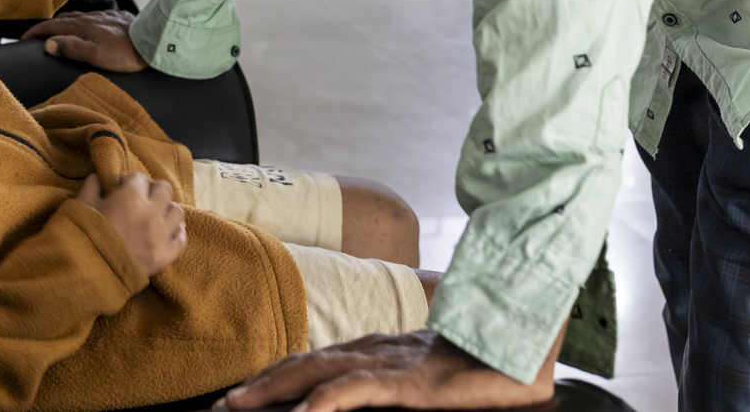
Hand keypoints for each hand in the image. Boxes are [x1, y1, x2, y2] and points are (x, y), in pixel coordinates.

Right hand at [21, 10, 147, 71]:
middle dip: (48, 26)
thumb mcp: (95, 55)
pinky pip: (92, 17)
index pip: (52, 26)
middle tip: (38, 35)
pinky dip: (81, 22)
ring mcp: (104, 15)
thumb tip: (49, 43)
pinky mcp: (116, 17)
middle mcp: (90, 17)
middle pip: (63, 19)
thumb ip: (71, 48)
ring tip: (59, 31)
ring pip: (78, 16)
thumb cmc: (125, 52)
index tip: (24, 38)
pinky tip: (87, 28)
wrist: (153, 40)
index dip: (36, 31)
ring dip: (64, 23)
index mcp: (82, 26)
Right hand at [77, 172, 186, 275]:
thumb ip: (92, 185)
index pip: (140, 178)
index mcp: (131, 197)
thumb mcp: (81, 205)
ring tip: (155, 214)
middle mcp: (151, 213)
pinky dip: (176, 234)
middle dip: (152, 190)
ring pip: (177, 212)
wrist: (87, 273)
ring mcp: (161, 236)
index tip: (121, 188)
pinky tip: (167, 232)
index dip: (129, 181)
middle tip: (141, 198)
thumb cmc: (82, 236)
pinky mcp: (164, 256)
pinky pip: (181, 240)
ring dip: (166, 209)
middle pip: (165, 189)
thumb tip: (99, 177)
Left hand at [216, 329, 560, 411]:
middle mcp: (376, 349)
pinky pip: (360, 388)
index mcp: (377, 349)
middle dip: (260, 383)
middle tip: (222, 405)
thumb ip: (391, 385)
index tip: (238, 396)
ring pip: (320, 369)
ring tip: (240, 406)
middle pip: (304, 360)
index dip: (273, 375)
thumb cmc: (482, 363)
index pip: (314, 358)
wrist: (527, 343)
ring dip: (275, 388)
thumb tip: (351, 404)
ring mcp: (392, 362)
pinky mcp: (413, 381)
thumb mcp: (426, 378)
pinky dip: (326, 401)